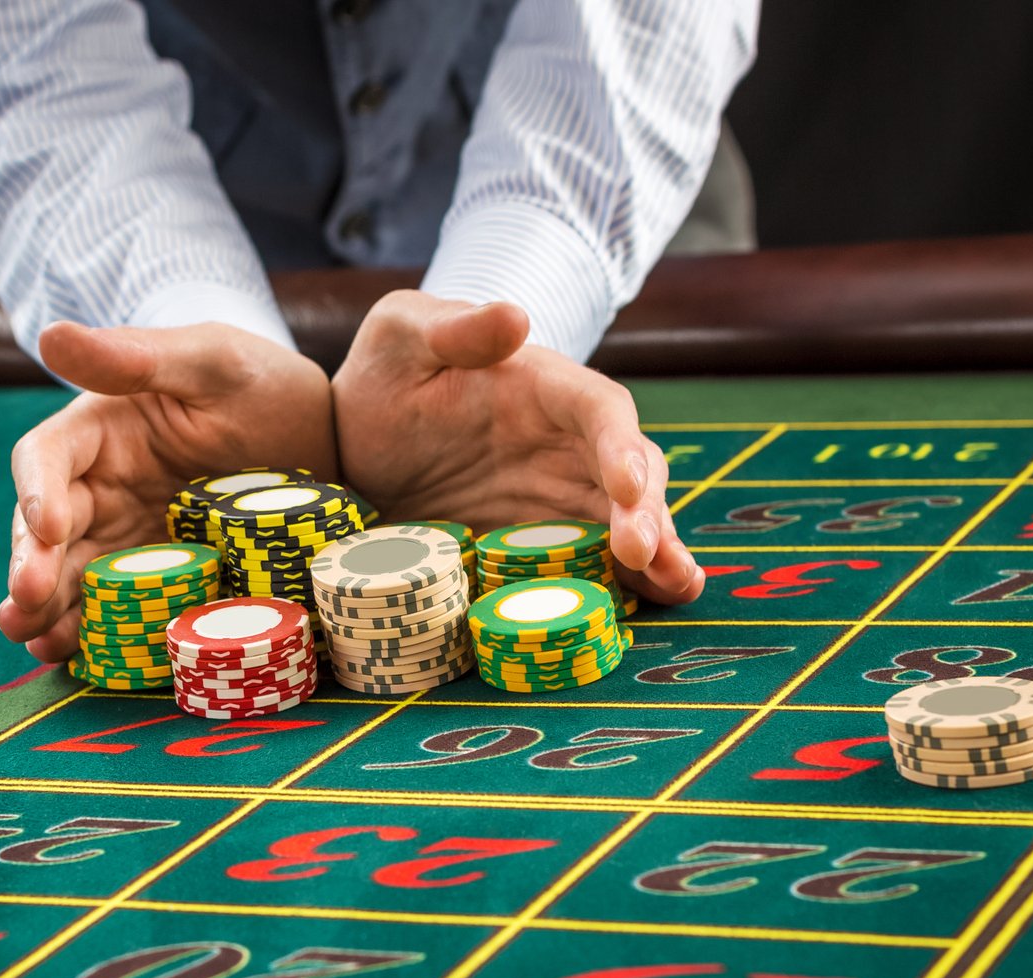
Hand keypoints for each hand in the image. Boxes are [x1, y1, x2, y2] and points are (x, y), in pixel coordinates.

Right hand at [0, 321, 334, 660]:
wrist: (329, 444)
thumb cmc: (263, 384)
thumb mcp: (212, 361)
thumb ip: (136, 357)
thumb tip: (51, 335)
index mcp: (102, 430)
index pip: (46, 458)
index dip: (35, 492)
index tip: (47, 526)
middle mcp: (102, 488)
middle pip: (46, 531)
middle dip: (31, 568)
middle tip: (24, 604)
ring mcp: (128, 540)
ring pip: (72, 577)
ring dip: (48, 612)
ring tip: (37, 643)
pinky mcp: (161, 581)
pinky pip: (118, 610)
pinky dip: (95, 634)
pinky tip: (80, 658)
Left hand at [332, 291, 701, 602]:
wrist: (354, 445)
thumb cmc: (384, 377)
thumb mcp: (400, 336)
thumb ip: (453, 328)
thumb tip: (515, 317)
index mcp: (544, 387)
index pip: (601, 410)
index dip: (621, 446)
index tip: (629, 486)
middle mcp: (567, 444)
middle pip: (631, 473)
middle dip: (648, 512)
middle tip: (647, 555)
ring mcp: (559, 498)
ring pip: (628, 522)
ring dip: (658, 553)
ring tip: (678, 585)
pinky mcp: (542, 544)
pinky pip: (592, 562)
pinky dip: (626, 583)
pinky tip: (651, 606)